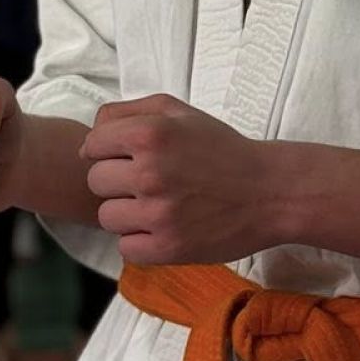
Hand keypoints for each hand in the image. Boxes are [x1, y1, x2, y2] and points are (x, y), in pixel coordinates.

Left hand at [80, 94, 278, 265]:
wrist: (271, 192)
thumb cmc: (221, 150)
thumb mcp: (178, 112)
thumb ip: (126, 112)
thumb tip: (88, 139)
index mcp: (149, 134)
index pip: (91, 147)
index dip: (109, 152)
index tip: (131, 157)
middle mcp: (149, 172)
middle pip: (96, 182)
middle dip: (118, 182)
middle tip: (150, 182)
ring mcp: (157, 214)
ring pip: (107, 217)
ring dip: (128, 213)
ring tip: (158, 206)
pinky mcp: (167, 248)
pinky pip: (126, 247)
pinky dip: (141, 242)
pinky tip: (164, 228)